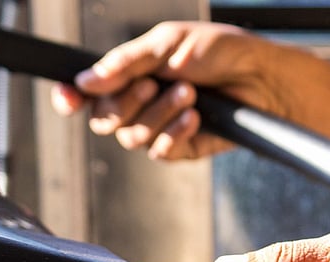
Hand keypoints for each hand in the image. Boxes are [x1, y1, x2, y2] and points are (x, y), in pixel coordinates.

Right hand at [51, 21, 287, 159]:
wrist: (262, 77)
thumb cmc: (220, 52)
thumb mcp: (167, 43)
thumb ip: (124, 63)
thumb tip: (84, 81)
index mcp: (128, 74)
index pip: (85, 94)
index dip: (70, 98)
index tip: (67, 97)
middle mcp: (136, 103)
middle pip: (102, 120)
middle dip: (127, 102)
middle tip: (154, 83)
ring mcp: (155, 127)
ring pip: (130, 137)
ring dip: (159, 113)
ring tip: (188, 93)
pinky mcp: (176, 148)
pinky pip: (157, 151)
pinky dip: (175, 132)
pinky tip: (195, 116)